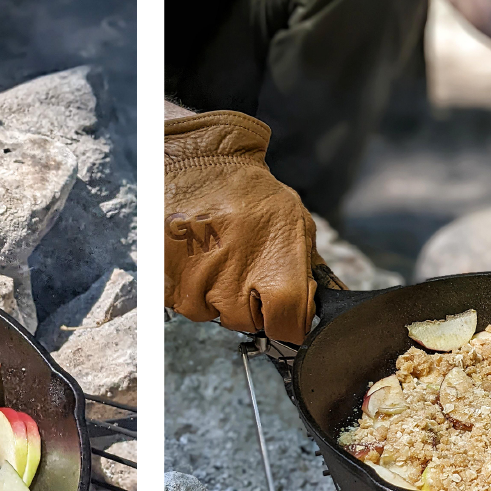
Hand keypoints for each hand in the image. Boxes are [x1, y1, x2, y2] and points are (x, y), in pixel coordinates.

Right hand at [164, 111, 318, 344]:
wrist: (201, 164)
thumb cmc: (250, 192)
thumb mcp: (295, 222)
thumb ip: (309, 267)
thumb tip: (323, 303)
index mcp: (275, 266)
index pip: (287, 326)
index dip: (288, 324)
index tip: (286, 316)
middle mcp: (235, 279)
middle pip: (246, 324)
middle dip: (250, 306)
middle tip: (246, 273)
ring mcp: (198, 281)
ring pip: (210, 315)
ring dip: (216, 297)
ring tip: (219, 261)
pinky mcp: (167, 278)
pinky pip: (181, 302)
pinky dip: (190, 288)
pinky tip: (198, 260)